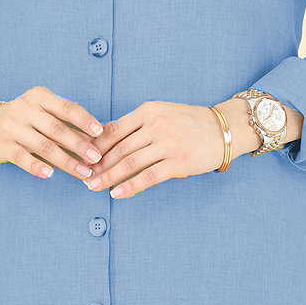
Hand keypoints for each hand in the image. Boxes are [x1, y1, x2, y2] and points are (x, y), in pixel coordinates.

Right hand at [0, 86, 105, 182]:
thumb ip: (67, 121)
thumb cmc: (24, 120)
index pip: (66, 107)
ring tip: (83, 172)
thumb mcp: (43, 112)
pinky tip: (50, 174)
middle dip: (80, 145)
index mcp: (39, 96)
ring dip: (66, 161)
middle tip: (97, 158)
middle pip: (57, 128)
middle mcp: (24, 108)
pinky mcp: (2, 145)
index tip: (101, 132)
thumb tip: (101, 134)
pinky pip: (22, 157)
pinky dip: (36, 166)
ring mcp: (12, 127)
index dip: (84, 120)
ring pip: (43, 145)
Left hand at [82, 100, 225, 198]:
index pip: (113, 129)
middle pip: (118, 148)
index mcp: (148, 111)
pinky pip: (148, 176)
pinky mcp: (178, 162)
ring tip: (94, 186)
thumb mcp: (161, 113)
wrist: (224, 129)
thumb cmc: (189, 122)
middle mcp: (156, 125)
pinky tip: (117, 193)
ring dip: (108, 177)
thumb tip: (104, 134)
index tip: (81, 157)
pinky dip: (130, 186)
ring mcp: (167, 144)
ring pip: (129, 163)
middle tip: (83, 176)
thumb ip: (135, 124)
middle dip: (97, 164)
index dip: (94, 145)